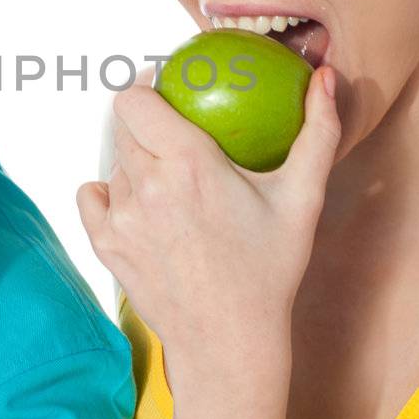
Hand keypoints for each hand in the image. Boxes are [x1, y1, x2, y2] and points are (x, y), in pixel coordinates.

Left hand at [75, 64, 341, 397]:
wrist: (228, 341)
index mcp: (188, 164)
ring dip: (133, 161)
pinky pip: (92, 196)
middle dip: (144, 121)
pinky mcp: (105, 245)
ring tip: (168, 177)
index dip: (145, 85)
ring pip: (113, 163)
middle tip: (172, 129)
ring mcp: (120, 218)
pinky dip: (108, 193)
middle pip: (122, 126)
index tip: (165, 86)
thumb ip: (317, 132)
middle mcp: (146, 185)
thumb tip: (325, 77)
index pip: (136, 99)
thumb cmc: (269, 270)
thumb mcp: (301, 199)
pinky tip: (136, 201)